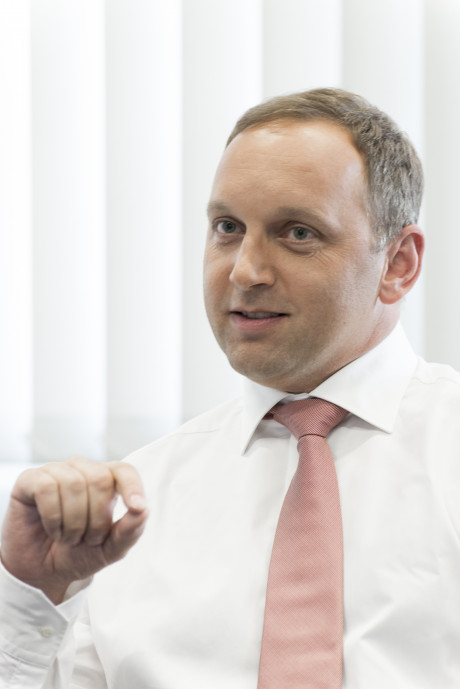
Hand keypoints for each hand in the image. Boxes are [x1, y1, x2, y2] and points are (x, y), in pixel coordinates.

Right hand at [0, 456, 147, 603]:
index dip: (132, 486)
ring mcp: (56, 472)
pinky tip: (52, 528)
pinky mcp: (30, 479)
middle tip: (87, 539)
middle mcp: (83, 470)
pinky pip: (47, 488)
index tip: (137, 507)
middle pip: (100, 479)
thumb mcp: (110, 550)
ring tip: (68, 537)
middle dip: (96, 518)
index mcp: (107, 481)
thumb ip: (130, 531)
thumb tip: (143, 509)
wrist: (41, 572)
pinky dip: (52, 516)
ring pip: (73, 483)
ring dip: (73, 522)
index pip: (124, 471)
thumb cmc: (78, 553)